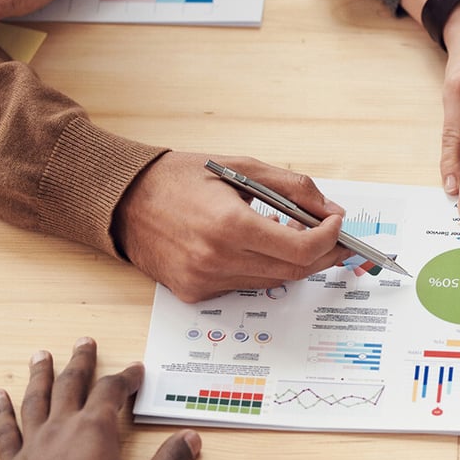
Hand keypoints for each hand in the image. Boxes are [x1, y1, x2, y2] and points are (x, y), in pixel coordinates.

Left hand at [0, 337, 200, 459]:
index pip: (113, 391)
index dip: (127, 377)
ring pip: (35, 400)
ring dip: (40, 375)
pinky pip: (5, 432)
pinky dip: (1, 412)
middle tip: (85, 342)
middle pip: (71, 385)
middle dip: (82, 362)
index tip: (136, 370)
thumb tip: (190, 439)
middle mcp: (61, 431)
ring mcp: (33, 448)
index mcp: (96, 431)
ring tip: (41, 355)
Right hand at [113, 152, 353, 302]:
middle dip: (322, 254)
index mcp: (229, 225)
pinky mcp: (195, 293)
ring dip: (293, 261)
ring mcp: (204, 281)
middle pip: (294, 271)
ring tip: (295, 234)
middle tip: (334, 237)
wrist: (123, 199)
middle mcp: (216, 260)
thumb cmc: (180, 177)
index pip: (301, 249)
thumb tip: (330, 210)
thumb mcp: (241, 167)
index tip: (337, 224)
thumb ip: (293, 188)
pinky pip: (245, 286)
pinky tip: (258, 246)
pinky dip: (261, 268)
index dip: (329, 239)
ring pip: (272, 281)